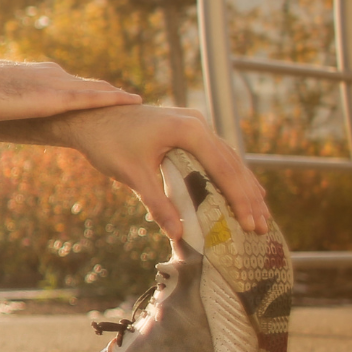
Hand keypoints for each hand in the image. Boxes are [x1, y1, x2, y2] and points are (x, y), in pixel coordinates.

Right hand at [0, 59, 141, 124]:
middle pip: (90, 85)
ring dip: (118, 97)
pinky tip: (133, 101)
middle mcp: (51, 75)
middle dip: (111, 95)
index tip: (111, 100)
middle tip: (135, 103)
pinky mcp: (54, 97)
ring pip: (97, 89)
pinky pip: (92, 97)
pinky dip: (114, 99)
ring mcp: (54, 84)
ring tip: (140, 103)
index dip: (92, 93)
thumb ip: (5, 103)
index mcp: (38, 76)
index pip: (73, 85)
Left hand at [37, 104, 270, 238]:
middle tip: (263, 226)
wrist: (88, 116)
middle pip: (232, 163)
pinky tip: (242, 191)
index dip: (239, 199)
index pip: (223, 169)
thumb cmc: (107, 143)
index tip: (251, 224)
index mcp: (189, 130)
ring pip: (228, 158)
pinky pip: (216, 154)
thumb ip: (157, 203)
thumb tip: (178, 234)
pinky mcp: (187, 129)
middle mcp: (197, 122)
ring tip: (260, 213)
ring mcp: (194, 123)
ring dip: (243, 186)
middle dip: (248, 197)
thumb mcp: (132, 174)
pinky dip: (229, 174)